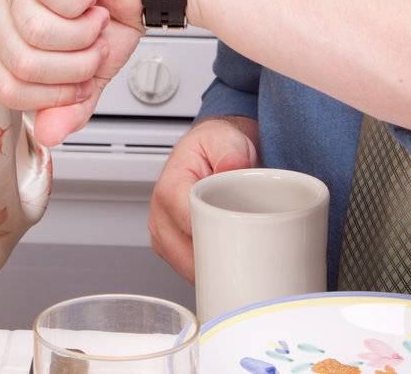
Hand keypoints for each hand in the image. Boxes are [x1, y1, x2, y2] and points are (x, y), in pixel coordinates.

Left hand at [0, 0, 144, 145]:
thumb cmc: (114, 13)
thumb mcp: (92, 74)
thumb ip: (69, 106)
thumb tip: (48, 134)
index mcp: (5, 33)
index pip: (5, 86)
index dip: (52, 95)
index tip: (81, 82)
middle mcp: (4, 1)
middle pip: (20, 61)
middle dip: (72, 66)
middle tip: (93, 47)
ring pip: (34, 28)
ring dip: (81, 35)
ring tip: (95, 20)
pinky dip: (82, 4)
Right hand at [149, 116, 259, 281]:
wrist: (214, 152)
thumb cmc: (217, 147)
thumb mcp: (227, 139)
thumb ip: (231, 151)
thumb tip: (234, 166)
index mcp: (170, 188)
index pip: (188, 224)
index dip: (215, 238)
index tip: (242, 243)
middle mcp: (160, 215)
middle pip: (186, 255)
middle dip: (219, 262)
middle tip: (250, 257)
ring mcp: (163, 235)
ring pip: (187, 268)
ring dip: (214, 269)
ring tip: (240, 258)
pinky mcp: (171, 248)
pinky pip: (189, 270)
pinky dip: (210, 271)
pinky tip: (228, 263)